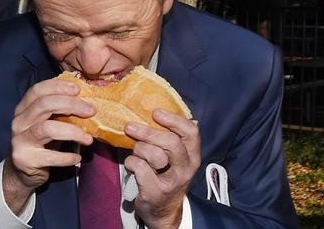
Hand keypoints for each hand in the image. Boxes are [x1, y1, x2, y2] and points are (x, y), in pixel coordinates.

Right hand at [2, 79, 94, 213]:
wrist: (22, 172)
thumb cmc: (41, 143)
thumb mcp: (48, 123)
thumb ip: (60, 111)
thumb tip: (87, 101)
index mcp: (24, 108)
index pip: (37, 90)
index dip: (58, 86)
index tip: (78, 89)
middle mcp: (19, 122)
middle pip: (43, 105)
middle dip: (70, 105)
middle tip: (91, 111)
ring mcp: (20, 140)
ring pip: (47, 128)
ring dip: (72, 132)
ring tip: (88, 139)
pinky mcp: (25, 159)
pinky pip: (50, 156)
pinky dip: (66, 157)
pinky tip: (77, 158)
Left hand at [124, 109, 200, 228]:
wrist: (164, 211)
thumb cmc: (165, 175)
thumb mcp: (175, 158)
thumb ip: (169, 138)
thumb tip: (151, 112)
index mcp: (192, 156)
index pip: (192, 133)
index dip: (174, 120)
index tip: (156, 112)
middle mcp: (186, 168)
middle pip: (171, 142)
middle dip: (148, 132)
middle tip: (130, 126)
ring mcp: (172, 182)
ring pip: (155, 155)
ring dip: (139, 149)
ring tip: (135, 151)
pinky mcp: (156, 192)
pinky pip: (140, 168)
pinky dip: (131, 162)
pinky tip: (131, 164)